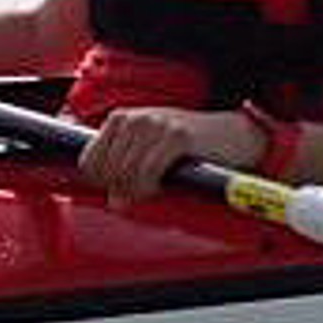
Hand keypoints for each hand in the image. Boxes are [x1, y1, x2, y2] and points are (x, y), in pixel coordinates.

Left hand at [74, 106, 259, 199]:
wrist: (233, 133)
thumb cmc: (188, 147)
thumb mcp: (149, 152)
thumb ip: (126, 172)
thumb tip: (114, 203)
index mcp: (121, 119)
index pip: (88, 160)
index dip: (99, 182)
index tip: (116, 190)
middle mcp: (135, 119)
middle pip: (106, 170)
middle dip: (119, 188)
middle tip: (138, 193)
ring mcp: (156, 125)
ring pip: (125, 172)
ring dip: (136, 190)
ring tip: (151, 189)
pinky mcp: (177, 136)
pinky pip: (149, 171)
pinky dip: (150, 186)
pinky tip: (160, 186)